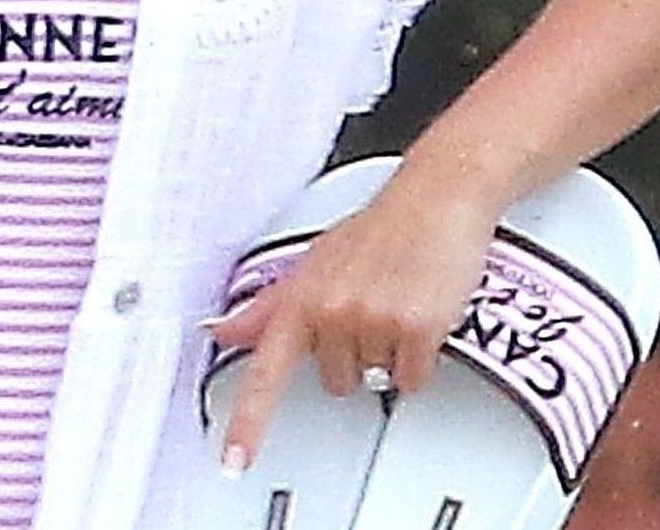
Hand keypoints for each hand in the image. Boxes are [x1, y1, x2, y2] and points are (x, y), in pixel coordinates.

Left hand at [202, 171, 499, 470]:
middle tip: (368, 305)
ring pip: (375, 379)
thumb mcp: (313, 262)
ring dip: (388, 350)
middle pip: (334, 381)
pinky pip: (411, 380)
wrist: (435, 200)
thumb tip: (223, 331)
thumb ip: (268, 307)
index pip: (265, 369)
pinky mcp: (414, 329)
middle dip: (352, 351)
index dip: (248, 421)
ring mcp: (372, 320)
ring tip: (394, 302)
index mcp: (300, 295)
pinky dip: (419, 360)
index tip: (234, 459)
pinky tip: (419, 316)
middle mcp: (330, 310)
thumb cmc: (377, 229)